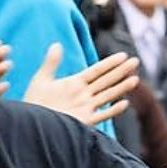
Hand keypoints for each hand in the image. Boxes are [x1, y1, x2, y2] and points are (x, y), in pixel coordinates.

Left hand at [24, 46, 138, 126]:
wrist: (31, 122)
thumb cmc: (34, 102)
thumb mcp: (41, 79)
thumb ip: (51, 63)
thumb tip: (56, 44)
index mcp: (75, 83)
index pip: (97, 71)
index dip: (110, 63)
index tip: (123, 55)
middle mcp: (83, 95)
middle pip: (106, 81)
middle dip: (121, 71)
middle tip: (136, 61)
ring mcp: (85, 108)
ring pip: (107, 96)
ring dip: (121, 88)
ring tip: (135, 79)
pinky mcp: (84, 121)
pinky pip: (101, 116)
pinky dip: (112, 111)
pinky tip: (124, 104)